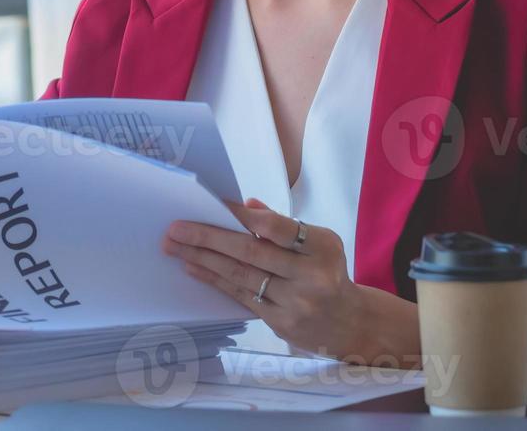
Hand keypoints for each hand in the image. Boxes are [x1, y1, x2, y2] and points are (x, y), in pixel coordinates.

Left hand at [161, 198, 421, 366]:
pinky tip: (193, 268)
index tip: (211, 203)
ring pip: (240, 276)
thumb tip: (246, 206)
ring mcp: (294, 303)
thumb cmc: (329, 272)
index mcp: (321, 247)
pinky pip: (241, 297)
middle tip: (175, 228)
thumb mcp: (320, 242)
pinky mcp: (280, 322)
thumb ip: (284, 225)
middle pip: (250, 252)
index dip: (242, 215)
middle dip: (207, 238)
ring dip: (203, 260)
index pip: (276, 227)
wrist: (352, 324)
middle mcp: (309, 276)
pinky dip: (215, 280)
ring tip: (175, 247)